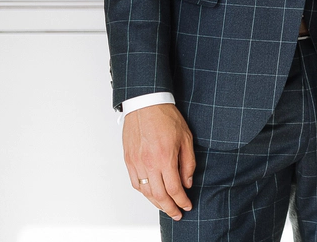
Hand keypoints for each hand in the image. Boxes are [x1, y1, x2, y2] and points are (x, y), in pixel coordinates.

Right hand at [122, 103, 195, 220]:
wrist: (146, 104)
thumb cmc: (167, 117)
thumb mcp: (186, 138)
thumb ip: (188, 162)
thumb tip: (187, 182)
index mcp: (165, 157)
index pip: (174, 188)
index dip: (182, 201)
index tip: (187, 205)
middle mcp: (149, 163)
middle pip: (159, 195)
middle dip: (170, 208)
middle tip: (177, 214)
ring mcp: (136, 162)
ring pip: (145, 192)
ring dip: (156, 203)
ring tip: (166, 207)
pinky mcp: (128, 160)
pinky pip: (135, 183)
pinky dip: (144, 192)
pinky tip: (151, 195)